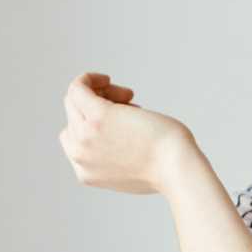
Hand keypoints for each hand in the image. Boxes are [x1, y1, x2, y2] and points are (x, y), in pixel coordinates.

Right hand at [58, 72, 192, 194]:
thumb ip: (115, 158)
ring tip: (129, 97)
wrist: (176, 167)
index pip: (77, 140)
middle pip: (76, 118)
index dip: (98, 125)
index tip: (125, 120)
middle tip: (131, 104)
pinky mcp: (97, 116)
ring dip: (101, 93)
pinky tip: (106, 78)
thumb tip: (114, 134)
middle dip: (101, 106)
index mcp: (86, 173)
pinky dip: (89, 79)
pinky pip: (78, 88)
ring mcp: (85, 135)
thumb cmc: (167, 166)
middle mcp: (79, 155)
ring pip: (76, 101)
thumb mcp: (133, 169)